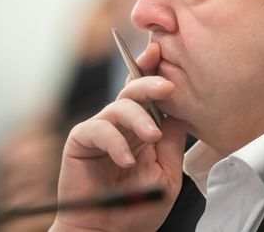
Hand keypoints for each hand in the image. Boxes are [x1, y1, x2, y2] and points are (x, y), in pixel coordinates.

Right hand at [51, 43, 186, 231]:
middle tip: (167, 86)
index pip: (149, 95)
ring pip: (119, 106)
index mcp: (141, 129)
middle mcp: (121, 125)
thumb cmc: (137, 209)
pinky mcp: (81, 140)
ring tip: (151, 136)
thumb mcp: (166, 175)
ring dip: (139, 118)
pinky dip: (115, 142)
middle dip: (150, 82)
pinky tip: (126, 160)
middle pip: (134, 91)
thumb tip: (181, 113)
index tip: (162, 55)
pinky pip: (99, 129)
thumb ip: (171, 144)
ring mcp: (100, 130)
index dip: (154, 72)